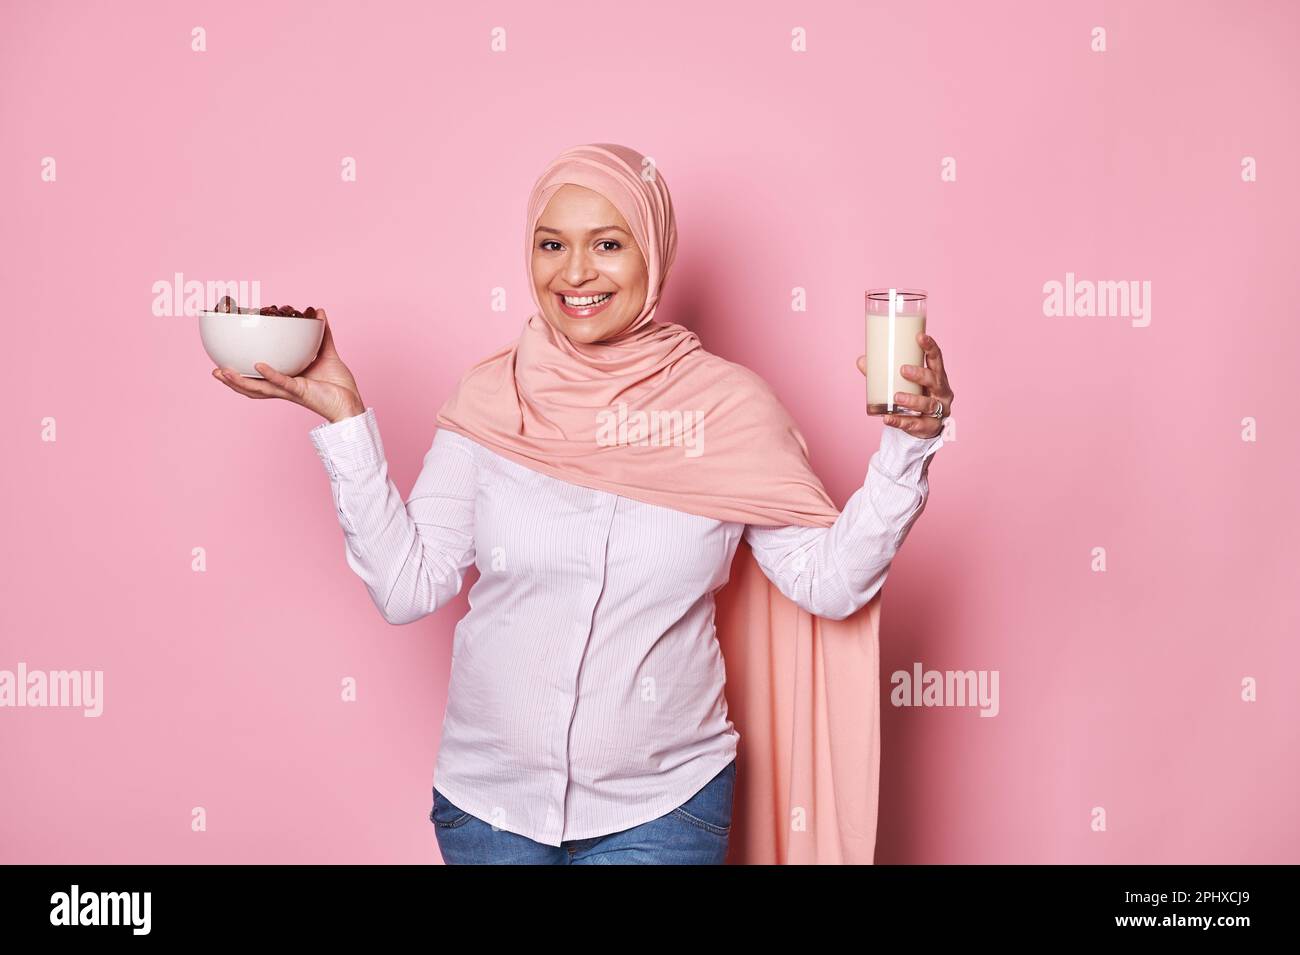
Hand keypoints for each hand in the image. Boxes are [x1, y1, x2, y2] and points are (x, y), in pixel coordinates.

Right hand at [212, 307, 365, 423]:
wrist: (351, 403)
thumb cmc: (338, 385)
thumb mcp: (326, 353)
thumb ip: (322, 333)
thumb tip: (318, 312)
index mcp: (286, 380)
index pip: (259, 377)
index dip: (242, 372)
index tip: (226, 360)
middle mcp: (283, 387)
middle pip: (252, 386)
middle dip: (232, 380)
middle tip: (214, 371)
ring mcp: (290, 390)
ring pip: (259, 387)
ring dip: (240, 381)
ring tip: (223, 372)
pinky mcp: (300, 391)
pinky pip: (282, 382)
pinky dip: (271, 374)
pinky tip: (259, 366)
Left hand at [855, 331, 954, 438]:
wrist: (924, 426)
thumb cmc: (915, 396)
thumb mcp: (904, 383)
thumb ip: (884, 373)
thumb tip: (861, 360)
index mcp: (937, 375)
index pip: (937, 358)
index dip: (930, 347)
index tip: (920, 336)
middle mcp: (941, 391)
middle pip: (934, 380)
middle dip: (919, 374)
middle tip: (903, 369)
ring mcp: (939, 410)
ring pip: (927, 404)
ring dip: (912, 399)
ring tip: (896, 396)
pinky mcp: (930, 427)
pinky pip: (916, 424)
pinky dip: (900, 421)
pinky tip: (888, 418)